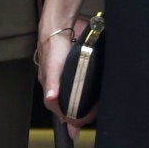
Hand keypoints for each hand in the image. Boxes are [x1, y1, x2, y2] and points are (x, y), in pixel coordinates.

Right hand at [36, 15, 88, 142]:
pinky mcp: (74, 69)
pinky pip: (81, 84)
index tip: (85, 122)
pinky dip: (88, 91)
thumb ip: (52, 84)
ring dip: (85, 103)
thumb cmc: (53, 46)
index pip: (61, 111)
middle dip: (81, 113)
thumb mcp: (53, 66)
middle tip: (95, 114)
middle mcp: (57, 84)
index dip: (73, 119)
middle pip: (69, 105)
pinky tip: (96, 93)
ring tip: (97, 108)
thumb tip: (51, 99)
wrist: (60, 24)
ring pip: (75, 96)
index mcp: (51, 88)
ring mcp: (65, 77)